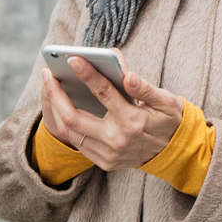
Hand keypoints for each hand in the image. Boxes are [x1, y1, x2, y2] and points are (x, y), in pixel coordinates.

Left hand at [39, 54, 183, 169]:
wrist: (174, 153)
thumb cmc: (170, 120)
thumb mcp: (167, 101)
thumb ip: (146, 88)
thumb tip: (128, 76)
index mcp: (133, 121)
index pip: (104, 93)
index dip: (87, 74)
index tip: (73, 59)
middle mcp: (116, 140)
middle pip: (74, 117)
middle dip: (56, 94)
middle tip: (48, 74)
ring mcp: (108, 154)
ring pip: (71, 132)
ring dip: (56, 109)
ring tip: (51, 87)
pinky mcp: (104, 162)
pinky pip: (77, 143)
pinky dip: (66, 124)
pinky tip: (62, 107)